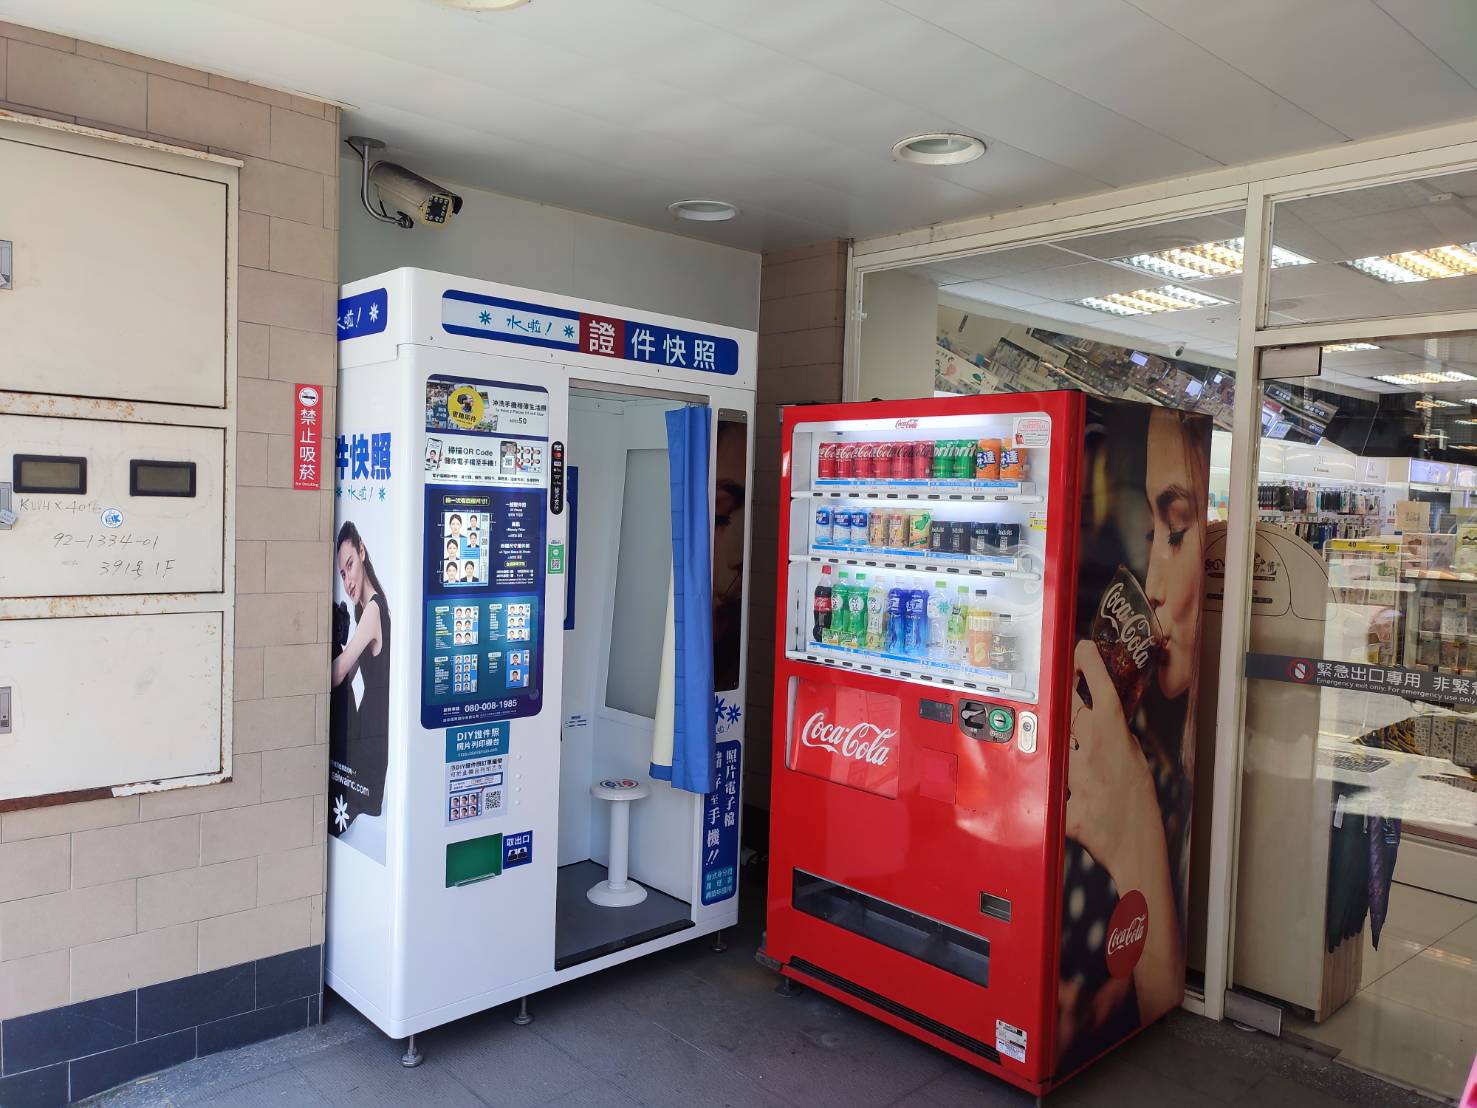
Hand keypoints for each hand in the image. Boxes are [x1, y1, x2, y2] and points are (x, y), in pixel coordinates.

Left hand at [1066, 639, 1155, 873]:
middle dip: (1062, 697)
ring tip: (1064, 747)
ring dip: (1055, 743)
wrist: (1135, 846)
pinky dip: (1047, 784)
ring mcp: (1074, 771)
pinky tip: (1056, 789)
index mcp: (1114, 736)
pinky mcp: (1060, 796)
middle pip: (1066, 708)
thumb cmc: (1139, 805)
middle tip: (1056, 684)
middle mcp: (1091, 748)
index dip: (1089, 663)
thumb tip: (1102, 724)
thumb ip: (1117, 739)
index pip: (1100, 688)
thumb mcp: (1135, 761)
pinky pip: (1046, 781)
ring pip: (1052, 741)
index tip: (1082, 648)